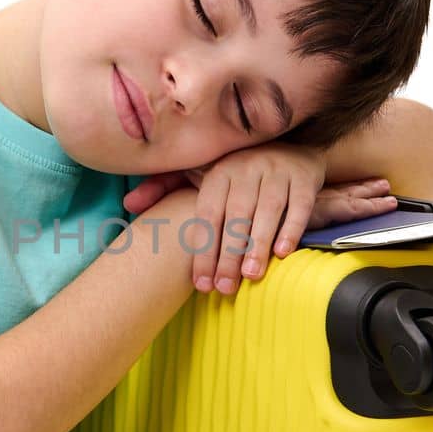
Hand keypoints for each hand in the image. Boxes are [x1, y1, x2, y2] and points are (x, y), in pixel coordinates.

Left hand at [123, 144, 397, 292]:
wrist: (289, 143)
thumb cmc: (236, 168)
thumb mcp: (200, 171)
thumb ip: (164, 187)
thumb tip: (128, 203)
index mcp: (217, 172)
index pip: (207, 215)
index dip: (202, 249)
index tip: (200, 283)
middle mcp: (245, 170)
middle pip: (235, 216)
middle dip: (228, 254)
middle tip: (224, 288)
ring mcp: (276, 172)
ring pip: (267, 211)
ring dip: (258, 244)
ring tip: (250, 276)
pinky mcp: (304, 179)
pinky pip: (298, 206)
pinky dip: (292, 228)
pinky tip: (283, 253)